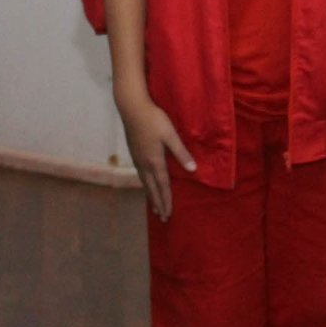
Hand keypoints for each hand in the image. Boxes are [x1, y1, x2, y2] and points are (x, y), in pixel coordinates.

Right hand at [119, 93, 194, 219]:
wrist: (132, 108)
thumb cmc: (154, 120)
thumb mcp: (171, 135)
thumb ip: (181, 153)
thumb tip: (193, 170)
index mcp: (155, 161)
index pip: (163, 186)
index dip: (166, 201)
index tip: (168, 214)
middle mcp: (144, 164)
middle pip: (152, 189)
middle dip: (158, 203)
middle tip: (162, 217)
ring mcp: (137, 159)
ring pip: (145, 183)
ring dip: (151, 196)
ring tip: (154, 207)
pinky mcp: (134, 153)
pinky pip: (141, 176)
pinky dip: (145, 185)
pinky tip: (146, 184)